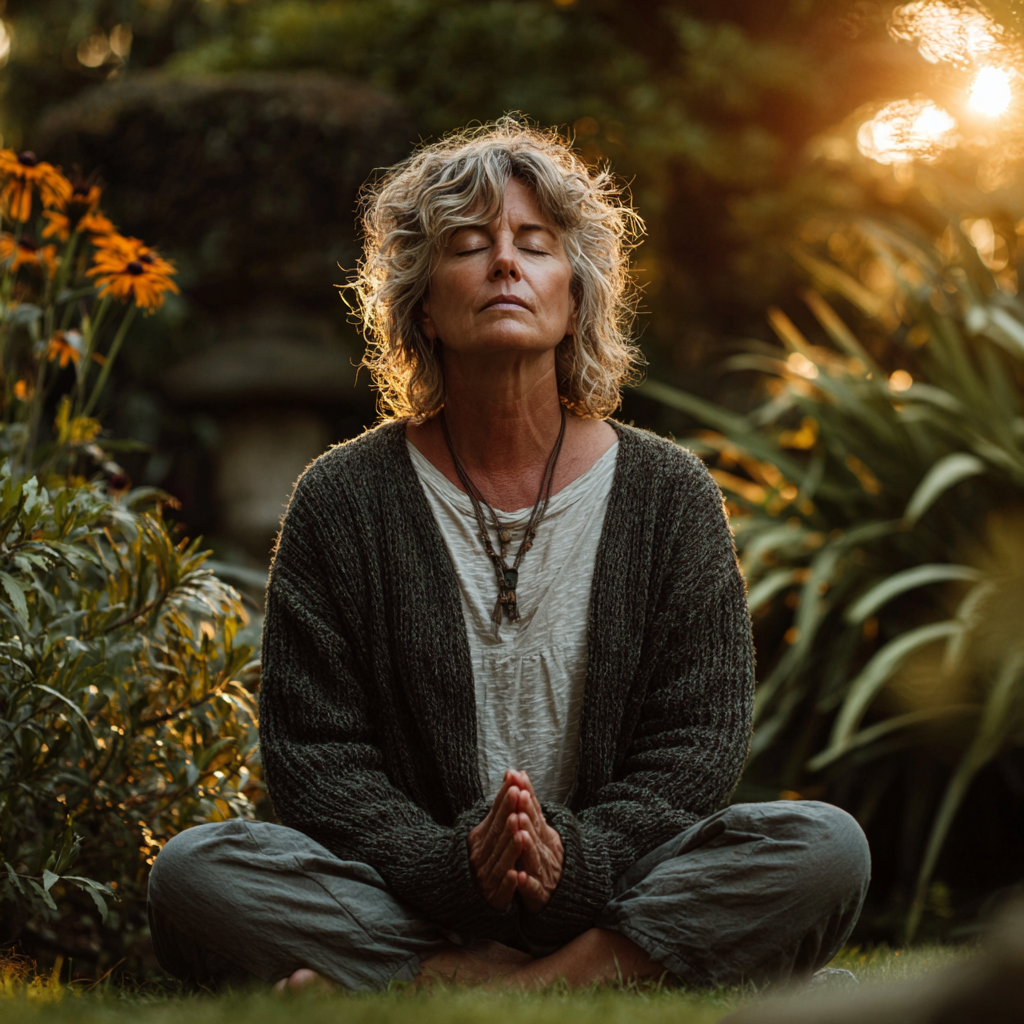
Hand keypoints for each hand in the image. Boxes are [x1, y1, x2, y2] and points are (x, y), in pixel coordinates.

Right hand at [467, 775, 527, 910]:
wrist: (468, 894)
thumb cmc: (485, 856)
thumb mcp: (488, 832)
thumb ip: (500, 809)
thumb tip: (510, 775)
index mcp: (481, 838)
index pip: (495, 816)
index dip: (504, 801)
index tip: (514, 784)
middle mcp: (481, 854)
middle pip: (497, 834)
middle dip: (508, 816)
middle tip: (517, 798)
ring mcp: (486, 875)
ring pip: (500, 859)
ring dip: (510, 846)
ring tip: (519, 832)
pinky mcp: (493, 896)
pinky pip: (501, 889)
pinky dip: (509, 882)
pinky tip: (517, 875)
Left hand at [505, 770, 563, 913]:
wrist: (564, 896)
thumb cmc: (545, 858)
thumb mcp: (541, 830)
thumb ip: (530, 805)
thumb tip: (520, 773)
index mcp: (545, 835)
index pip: (535, 811)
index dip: (527, 795)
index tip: (518, 778)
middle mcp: (547, 850)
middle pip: (536, 830)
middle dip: (528, 813)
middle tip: (518, 797)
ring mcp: (544, 872)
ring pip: (535, 857)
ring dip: (528, 845)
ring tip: (520, 833)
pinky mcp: (540, 895)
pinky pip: (533, 889)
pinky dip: (526, 883)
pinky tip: (518, 877)